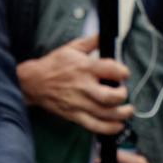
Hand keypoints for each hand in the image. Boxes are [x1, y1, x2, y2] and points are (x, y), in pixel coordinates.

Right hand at [16, 34, 132, 137]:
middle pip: (111, 96)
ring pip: (106, 113)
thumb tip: (105, 34)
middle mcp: (84, 87)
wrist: (34, 82)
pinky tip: (118, 125)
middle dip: (122, 95)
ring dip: (121, 114)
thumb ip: (91, 41)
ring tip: (128, 110)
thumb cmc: (54, 65)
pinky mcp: (75, 115)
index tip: (124, 74)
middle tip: (123, 92)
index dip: (123, 72)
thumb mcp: (72, 48)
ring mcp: (79, 103)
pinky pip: (94, 126)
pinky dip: (109, 128)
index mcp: (85, 67)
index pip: (111, 70)